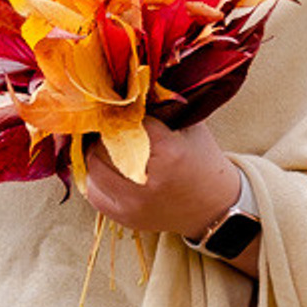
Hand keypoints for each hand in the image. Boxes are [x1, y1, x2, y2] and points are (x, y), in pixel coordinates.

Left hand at [83, 119, 241, 239]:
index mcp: (168, 153)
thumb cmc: (201, 160)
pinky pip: (92, 191)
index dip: (123, 111)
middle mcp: (147, 181)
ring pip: (92, 167)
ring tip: (103, 143)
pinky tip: (104, 166)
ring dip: (94, 152)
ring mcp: (133, 203)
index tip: (119, 104)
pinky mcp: (123, 217)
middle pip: (103, 145)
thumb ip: (162, 107)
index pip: (127, 121)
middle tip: (105, 122)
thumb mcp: (190, 126)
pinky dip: (95, 176)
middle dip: (104, 131)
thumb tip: (128, 89)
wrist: (213, 207)